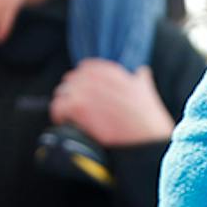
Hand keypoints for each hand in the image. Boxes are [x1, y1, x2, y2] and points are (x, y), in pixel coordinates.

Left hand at [50, 60, 176, 146]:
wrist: (145, 138)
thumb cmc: (148, 119)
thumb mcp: (147, 90)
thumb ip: (141, 78)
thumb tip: (141, 72)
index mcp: (111, 72)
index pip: (85, 68)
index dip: (81, 82)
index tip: (81, 93)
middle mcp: (96, 78)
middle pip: (71, 81)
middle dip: (71, 94)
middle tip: (73, 109)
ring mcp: (86, 92)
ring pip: (62, 93)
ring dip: (64, 105)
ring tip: (67, 117)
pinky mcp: (79, 107)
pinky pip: (58, 107)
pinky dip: (58, 115)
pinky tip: (63, 123)